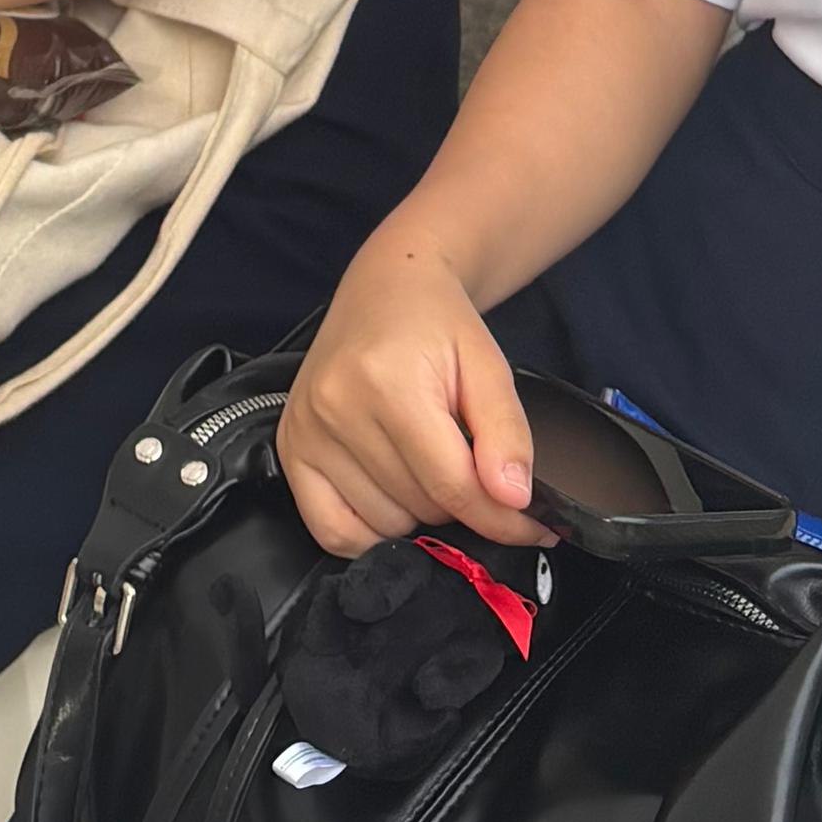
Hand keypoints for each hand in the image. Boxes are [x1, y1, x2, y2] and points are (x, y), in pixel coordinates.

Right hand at [280, 216, 540, 554]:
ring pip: (384, 525)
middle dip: (461, 503)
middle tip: (472, 468)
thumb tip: (514, 499)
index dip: (502, 518)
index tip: (532, 527)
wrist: (386, 289)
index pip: (453, 486)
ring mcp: (306, 432)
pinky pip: (331, 531)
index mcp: (387, 382)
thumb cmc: (437, 323)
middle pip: (420, 507)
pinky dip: (370, 533)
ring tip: (429, 466)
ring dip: (418, 514)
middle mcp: (337, 409)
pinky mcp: (290, 448)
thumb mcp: (489, 365)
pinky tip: (393, 498)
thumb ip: (506, 433)